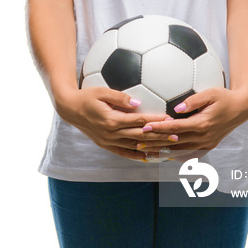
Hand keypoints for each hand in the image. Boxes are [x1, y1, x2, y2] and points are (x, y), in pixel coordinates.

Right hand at [55, 86, 173, 160]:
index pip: (139, 121)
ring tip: (167, 148)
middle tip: (176, 136)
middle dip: (159, 136)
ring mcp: (108, 141)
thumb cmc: (87, 96)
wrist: (70, 109)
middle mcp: (111, 134)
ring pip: (134, 146)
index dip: (155, 121)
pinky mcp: (106, 145)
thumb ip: (120, 97)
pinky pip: (124, 152)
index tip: (169, 119)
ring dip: (152, 147)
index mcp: (112, 120)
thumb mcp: (102, 91)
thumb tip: (138, 102)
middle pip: (140, 136)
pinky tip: (149, 157)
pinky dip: (137, 155)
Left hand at [133, 87, 247, 160]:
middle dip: (155, 142)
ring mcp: (205, 145)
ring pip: (179, 151)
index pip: (175, 128)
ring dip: (162, 151)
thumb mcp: (210, 93)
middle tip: (137, 142)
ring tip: (146, 151)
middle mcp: (203, 138)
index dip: (159, 128)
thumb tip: (176, 108)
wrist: (240, 109)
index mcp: (202, 124)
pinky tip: (163, 154)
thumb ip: (193, 100)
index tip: (144, 127)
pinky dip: (174, 155)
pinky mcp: (207, 147)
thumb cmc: (224, 97)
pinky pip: (188, 154)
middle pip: (174, 142)